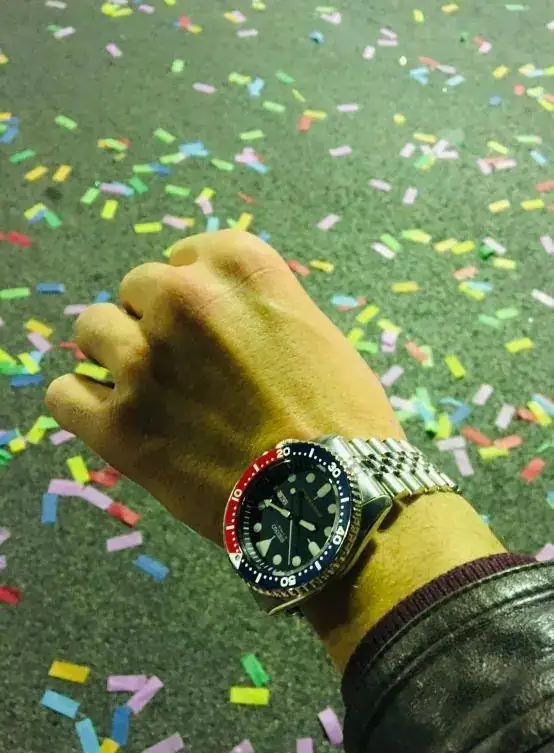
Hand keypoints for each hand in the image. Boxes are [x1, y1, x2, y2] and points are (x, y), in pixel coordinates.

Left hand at [46, 230, 401, 545]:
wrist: (336, 497)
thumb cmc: (342, 416)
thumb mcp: (312, 332)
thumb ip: (256, 309)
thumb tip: (218, 322)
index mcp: (239, 265)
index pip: (185, 255)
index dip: (194, 293)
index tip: (208, 326)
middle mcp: (183, 297)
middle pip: (137, 288)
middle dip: (155, 319)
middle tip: (183, 364)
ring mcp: (144, 359)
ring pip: (91, 329)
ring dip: (115, 354)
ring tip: (146, 390)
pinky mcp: (118, 425)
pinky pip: (64, 395)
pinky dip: (83, 405)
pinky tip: (112, 420)